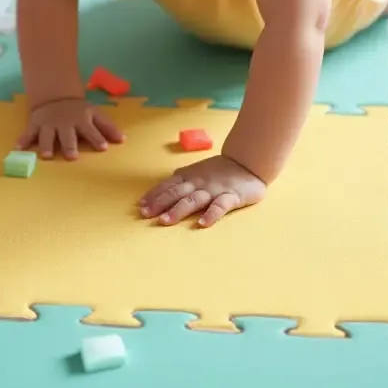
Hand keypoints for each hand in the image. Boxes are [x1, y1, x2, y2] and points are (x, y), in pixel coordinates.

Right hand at [17, 97, 123, 159]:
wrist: (56, 98)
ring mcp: (49, 124)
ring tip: (46, 156)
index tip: (103, 148)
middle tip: (72, 156)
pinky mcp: (35, 125)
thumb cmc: (79, 111)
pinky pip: (28, 133)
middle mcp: (65, 123)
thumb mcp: (95, 114)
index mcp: (81, 120)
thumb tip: (122, 140)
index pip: (91, 130)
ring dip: (47, 145)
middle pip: (68, 136)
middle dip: (69, 145)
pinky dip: (23, 140)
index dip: (97, 138)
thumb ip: (108, 127)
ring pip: (47, 136)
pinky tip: (18, 148)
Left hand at [138, 154, 266, 227]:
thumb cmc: (219, 170)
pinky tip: (202, 224)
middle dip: (160, 204)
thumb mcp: (196, 171)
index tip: (140, 207)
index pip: (168, 185)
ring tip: (166, 221)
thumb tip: (159, 190)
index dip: (153, 195)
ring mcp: (214, 189)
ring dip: (179, 210)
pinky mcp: (231, 196)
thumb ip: (180, 180)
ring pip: (194, 200)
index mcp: (189, 176)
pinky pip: (220, 206)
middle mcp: (199, 183)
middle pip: (177, 193)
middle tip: (146, 215)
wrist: (248, 163)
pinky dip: (211, 214)